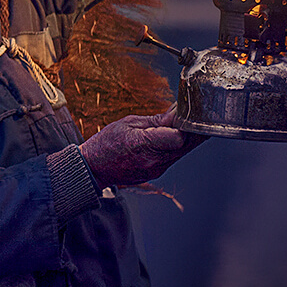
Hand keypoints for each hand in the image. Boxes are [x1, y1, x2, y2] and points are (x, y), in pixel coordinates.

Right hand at [79, 109, 206, 187]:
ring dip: (185, 138)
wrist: (93, 168)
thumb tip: (177, 112)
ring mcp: (157, 169)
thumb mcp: (128, 123)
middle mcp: (154, 161)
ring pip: (182, 152)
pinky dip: (174, 147)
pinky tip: (166, 139)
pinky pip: (173, 158)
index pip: (180, 137)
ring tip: (178, 125)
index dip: (187, 124)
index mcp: (144, 144)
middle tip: (193, 116)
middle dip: (193, 130)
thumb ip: (156, 120)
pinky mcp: (157, 173)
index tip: (187, 113)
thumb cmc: (106, 143)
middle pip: (187, 145)